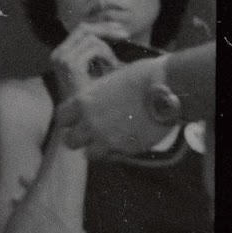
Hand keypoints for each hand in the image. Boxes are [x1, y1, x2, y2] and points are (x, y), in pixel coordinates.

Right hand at [49, 24, 120, 103]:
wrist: (81, 116)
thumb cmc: (91, 95)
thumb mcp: (93, 68)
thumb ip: (97, 51)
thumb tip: (116, 33)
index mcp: (61, 53)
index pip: (80, 30)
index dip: (101, 27)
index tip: (120, 31)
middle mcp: (58, 54)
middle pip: (84, 28)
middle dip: (106, 29)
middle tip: (125, 35)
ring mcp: (62, 59)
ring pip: (91, 38)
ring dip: (108, 49)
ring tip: (114, 64)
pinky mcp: (70, 65)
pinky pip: (94, 48)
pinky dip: (107, 55)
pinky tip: (111, 67)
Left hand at [54, 53, 172, 156]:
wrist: (169, 87)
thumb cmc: (143, 75)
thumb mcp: (112, 81)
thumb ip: (98, 95)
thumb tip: (96, 100)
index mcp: (84, 102)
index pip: (62, 117)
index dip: (69, 120)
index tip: (75, 121)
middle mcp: (90, 123)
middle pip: (70, 141)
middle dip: (78, 138)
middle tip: (89, 135)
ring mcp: (107, 138)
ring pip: (89, 155)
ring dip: (97, 149)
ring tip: (109, 141)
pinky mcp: (125, 149)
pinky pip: (114, 157)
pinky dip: (117, 152)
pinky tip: (126, 142)